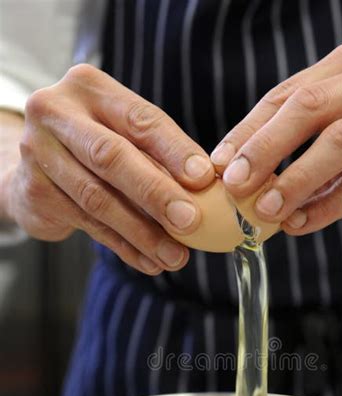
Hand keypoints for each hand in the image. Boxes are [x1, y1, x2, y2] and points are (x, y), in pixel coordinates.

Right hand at [1, 65, 214, 272]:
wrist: (34, 169)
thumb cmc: (95, 147)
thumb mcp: (124, 136)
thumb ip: (159, 156)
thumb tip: (206, 189)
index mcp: (89, 87)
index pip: (139, 118)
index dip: (174, 150)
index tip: (204, 179)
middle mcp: (56, 112)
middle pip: (111, 156)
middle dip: (156, 193)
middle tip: (190, 222)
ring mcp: (38, 151)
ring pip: (98, 198)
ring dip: (143, 233)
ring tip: (175, 256)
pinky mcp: (34, 191)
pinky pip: (89, 225)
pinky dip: (124, 247)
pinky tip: (149, 262)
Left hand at [211, 43, 341, 234]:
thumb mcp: (336, 139)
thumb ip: (297, 148)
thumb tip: (236, 179)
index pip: (286, 95)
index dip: (247, 131)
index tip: (216, 164)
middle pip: (310, 107)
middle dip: (265, 148)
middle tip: (233, 184)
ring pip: (340, 141)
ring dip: (296, 179)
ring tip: (265, 210)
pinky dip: (328, 205)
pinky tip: (300, 224)